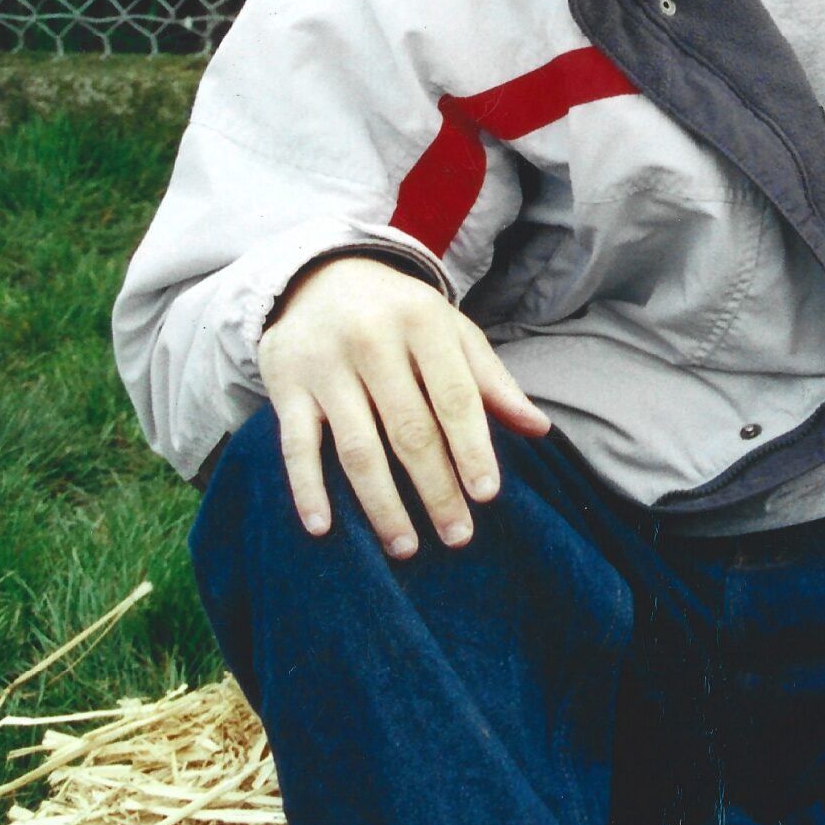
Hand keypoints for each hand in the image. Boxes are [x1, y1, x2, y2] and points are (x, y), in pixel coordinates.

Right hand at [255, 254, 550, 555]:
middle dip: (436, 489)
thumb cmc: (400, 316)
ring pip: (358, 447)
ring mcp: (325, 365)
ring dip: (382, 504)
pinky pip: (296, 446)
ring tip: (405, 547)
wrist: (319, 278)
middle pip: (410, 430)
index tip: (487, 495)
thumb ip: (491, 382)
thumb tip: (538, 429)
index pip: (454, 396)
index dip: (472, 447)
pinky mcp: (286, 386)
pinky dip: (307, 489)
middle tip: (457, 536)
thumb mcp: (451, 332)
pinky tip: (323, 528)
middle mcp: (372, 340)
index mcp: (424, 323)